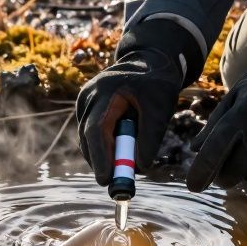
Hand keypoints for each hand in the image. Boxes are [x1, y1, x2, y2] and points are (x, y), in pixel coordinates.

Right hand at [76, 20, 201, 184]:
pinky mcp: (88, 107)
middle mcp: (90, 95)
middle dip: (99, 162)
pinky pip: (92, 133)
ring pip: (87, 137)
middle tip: (115, 185)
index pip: (96, 130)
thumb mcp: (160, 109)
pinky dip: (103, 147)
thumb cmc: (157, 84)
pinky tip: (118, 155)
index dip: (99, 157)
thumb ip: (151, 137)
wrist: (149, 61)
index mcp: (106, 90)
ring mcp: (86, 100)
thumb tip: (141, 167)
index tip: (105, 180)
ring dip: (102, 156)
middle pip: (87, 136)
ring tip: (121, 171)